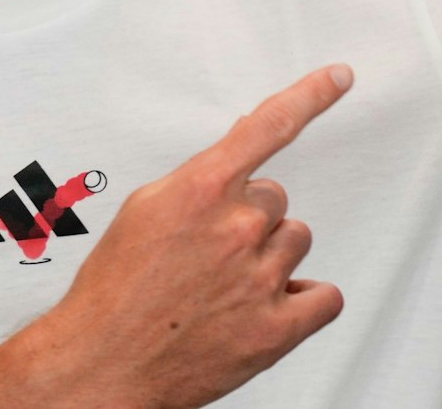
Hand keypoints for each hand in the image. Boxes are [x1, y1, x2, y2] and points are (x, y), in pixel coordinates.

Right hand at [12, 64, 352, 408]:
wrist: (103, 365)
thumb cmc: (115, 293)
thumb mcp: (143, 212)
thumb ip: (196, 181)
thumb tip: (230, 164)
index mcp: (201, 191)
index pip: (268, 126)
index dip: (310, 96)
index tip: (338, 78)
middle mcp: (236, 229)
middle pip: (276, 200)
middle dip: (249, 219)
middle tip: (210, 251)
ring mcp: (260, 279)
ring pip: (297, 241)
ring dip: (270, 257)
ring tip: (226, 284)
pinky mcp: (276, 329)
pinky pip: (323, 296)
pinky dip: (303, 301)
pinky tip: (269, 306)